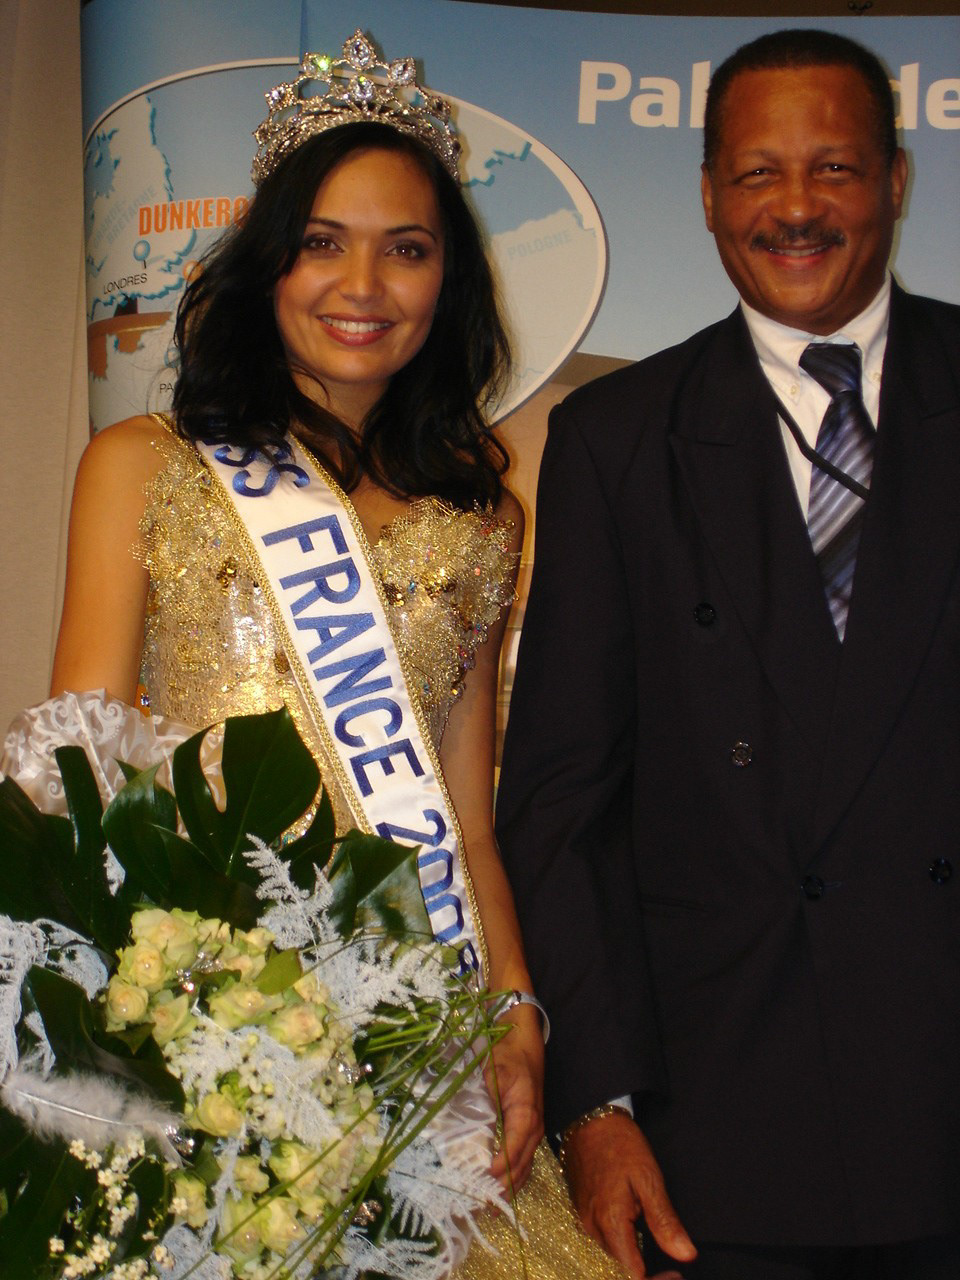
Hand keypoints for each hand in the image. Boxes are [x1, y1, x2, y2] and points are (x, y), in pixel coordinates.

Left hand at [485, 1003, 544, 1190]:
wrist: (524, 1038)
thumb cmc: (508, 1053)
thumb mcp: (494, 1074)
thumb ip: (488, 1103)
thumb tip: (475, 1133)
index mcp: (526, 1115)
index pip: (514, 1153)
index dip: (498, 1171)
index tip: (480, 1182)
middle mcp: (534, 1129)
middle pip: (520, 1169)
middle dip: (500, 1189)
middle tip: (476, 1203)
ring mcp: (533, 1131)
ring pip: (523, 1170)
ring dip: (506, 1189)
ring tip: (484, 1205)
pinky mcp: (528, 1130)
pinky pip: (523, 1161)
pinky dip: (511, 1178)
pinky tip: (496, 1188)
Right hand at [562, 1110, 696, 1278]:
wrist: (590, 1118)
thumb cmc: (620, 1144)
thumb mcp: (649, 1178)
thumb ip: (665, 1221)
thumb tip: (686, 1255)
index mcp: (610, 1223)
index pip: (632, 1276)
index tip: (677, 1274)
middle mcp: (592, 1229)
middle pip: (619, 1271)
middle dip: (647, 1275)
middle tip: (673, 1270)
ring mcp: (584, 1222)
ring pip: (610, 1259)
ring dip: (634, 1263)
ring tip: (660, 1253)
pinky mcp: (582, 1213)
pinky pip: (602, 1243)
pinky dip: (622, 1248)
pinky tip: (639, 1237)